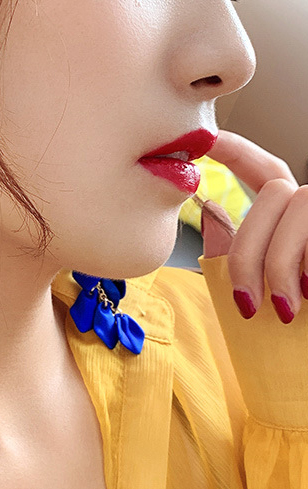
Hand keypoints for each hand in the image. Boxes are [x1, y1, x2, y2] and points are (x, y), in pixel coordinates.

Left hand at [200, 129, 306, 323]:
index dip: (238, 152)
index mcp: (291, 219)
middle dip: (249, 250)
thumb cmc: (296, 331)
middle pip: (275, 192)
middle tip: (246, 304)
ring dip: (279, 262)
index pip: (266, 171)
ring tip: (283, 310)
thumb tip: (205, 209)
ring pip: (298, 204)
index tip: (206, 142)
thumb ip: (235, 249)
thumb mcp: (259, 285)